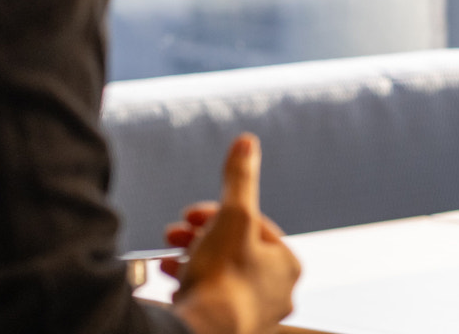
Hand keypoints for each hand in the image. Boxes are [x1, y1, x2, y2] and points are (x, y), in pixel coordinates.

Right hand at [169, 135, 300, 333]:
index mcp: (288, 266)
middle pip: (235, 251)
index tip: (193, 214)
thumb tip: (247, 142)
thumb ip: (239, 179)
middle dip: (202, 236)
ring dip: (192, 258)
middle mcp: (278, 293)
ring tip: (170, 254)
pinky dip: (190, 284)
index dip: (220, 214)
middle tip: (177, 233)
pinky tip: (171, 278)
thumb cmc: (223, 276)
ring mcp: (253, 315)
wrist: (201, 329)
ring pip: (220, 275)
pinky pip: (209, 299)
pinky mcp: (229, 328)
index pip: (254, 227)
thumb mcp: (233, 215)